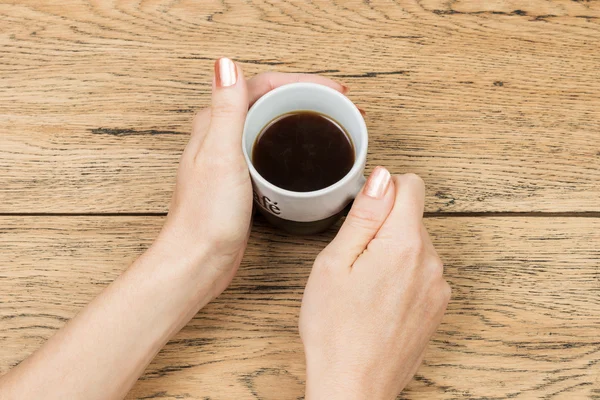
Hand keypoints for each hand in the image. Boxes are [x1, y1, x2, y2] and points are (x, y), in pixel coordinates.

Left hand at [155, 58, 347, 297]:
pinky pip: (272, 151)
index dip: (303, 82)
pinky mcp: (242, 180)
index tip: (335, 90)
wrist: (199, 261)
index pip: (263, 85)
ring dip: (303, 120)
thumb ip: (227, 108)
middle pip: (270, 102)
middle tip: (341, 105)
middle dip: (308, 98)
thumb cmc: (206, 216)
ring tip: (333, 125)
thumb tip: (226, 63)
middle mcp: (221, 136)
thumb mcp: (221, 156)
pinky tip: (309, 158)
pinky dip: (294, 146)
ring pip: (273, 126)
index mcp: (214, 123)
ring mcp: (232, 158)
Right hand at [300, 168, 450, 399]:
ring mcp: (439, 287)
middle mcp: (432, 262)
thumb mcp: (335, 262)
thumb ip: (365, 215)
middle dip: (384, 227)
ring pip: (416, 245)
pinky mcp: (438, 307)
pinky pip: (422, 272)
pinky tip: (379, 302)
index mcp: (405, 244)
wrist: (353, 386)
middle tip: (353, 261)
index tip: (363, 214)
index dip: (383, 191)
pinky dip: (403, 276)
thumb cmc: (335, 329)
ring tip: (364, 286)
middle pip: (412, 217)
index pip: (411, 185)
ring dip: (393, 252)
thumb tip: (383, 176)